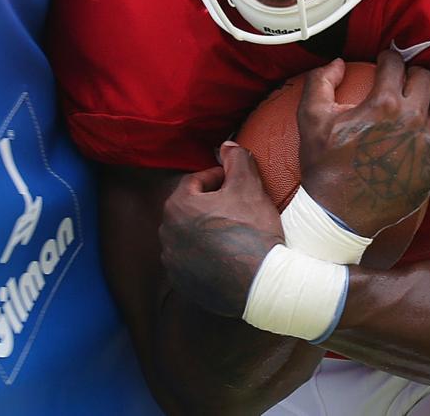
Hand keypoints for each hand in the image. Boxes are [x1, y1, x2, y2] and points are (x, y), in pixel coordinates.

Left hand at [159, 143, 282, 317]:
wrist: (262, 282)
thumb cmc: (253, 230)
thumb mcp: (248, 186)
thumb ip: (236, 160)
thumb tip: (227, 145)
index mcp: (177, 207)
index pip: (195, 182)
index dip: (218, 178)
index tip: (237, 182)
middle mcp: (167, 234)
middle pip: (190, 209)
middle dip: (211, 205)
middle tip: (237, 207)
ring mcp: (173, 262)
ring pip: (190, 236)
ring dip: (207, 231)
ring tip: (234, 232)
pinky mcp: (182, 284)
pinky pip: (192, 261)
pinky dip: (206, 256)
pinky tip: (228, 256)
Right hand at [296, 52, 429, 236]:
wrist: (339, 215)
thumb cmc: (324, 166)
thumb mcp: (310, 119)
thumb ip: (320, 81)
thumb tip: (339, 63)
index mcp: (385, 104)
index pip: (396, 63)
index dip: (387, 58)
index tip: (382, 63)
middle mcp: (414, 120)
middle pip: (427, 79)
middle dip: (412, 76)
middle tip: (399, 84)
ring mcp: (429, 146)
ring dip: (425, 108)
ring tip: (409, 115)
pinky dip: (429, 138)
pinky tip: (413, 143)